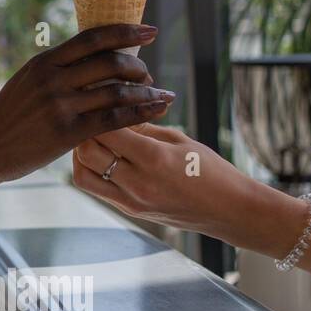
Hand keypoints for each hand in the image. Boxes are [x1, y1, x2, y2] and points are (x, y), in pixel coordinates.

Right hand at [0, 24, 175, 183]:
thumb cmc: (8, 116)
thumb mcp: (27, 81)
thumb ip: (56, 68)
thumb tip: (89, 55)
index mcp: (44, 62)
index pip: (93, 38)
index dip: (126, 31)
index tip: (150, 31)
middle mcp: (53, 80)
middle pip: (111, 62)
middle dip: (139, 67)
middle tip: (148, 76)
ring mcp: (60, 106)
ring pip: (118, 91)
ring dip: (147, 91)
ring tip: (160, 94)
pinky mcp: (68, 133)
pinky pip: (114, 119)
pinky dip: (141, 112)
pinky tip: (157, 110)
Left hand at [72, 122, 256, 236]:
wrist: (229, 210)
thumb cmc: (210, 169)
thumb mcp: (179, 140)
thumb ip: (142, 125)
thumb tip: (115, 107)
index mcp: (154, 158)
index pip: (107, 129)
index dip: (98, 112)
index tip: (98, 100)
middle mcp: (138, 182)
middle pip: (87, 152)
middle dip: (85, 131)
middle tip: (93, 118)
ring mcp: (131, 200)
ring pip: (83, 175)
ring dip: (81, 155)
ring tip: (95, 139)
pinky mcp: (129, 210)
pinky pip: (96, 189)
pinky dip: (91, 170)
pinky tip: (102, 157)